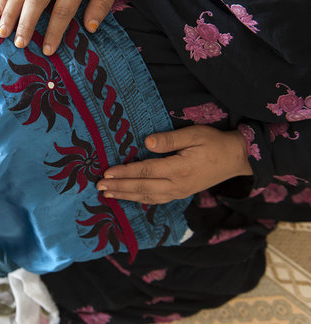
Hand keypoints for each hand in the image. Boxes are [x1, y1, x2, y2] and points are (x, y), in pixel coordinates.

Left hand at [97, 125, 253, 203]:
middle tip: (99, 186)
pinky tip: (128, 197)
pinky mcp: (180, 193)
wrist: (236, 159)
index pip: (145, 171)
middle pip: (142, 188)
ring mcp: (178, 192)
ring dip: (126, 196)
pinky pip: (155, 199)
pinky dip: (139, 199)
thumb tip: (147, 141)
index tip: (107, 172)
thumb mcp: (194, 134)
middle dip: (119, 187)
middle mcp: (176, 185)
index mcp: (179, 169)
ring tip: (107, 194)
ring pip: (147, 197)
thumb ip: (170, 139)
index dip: (125, 172)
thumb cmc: (214, 143)